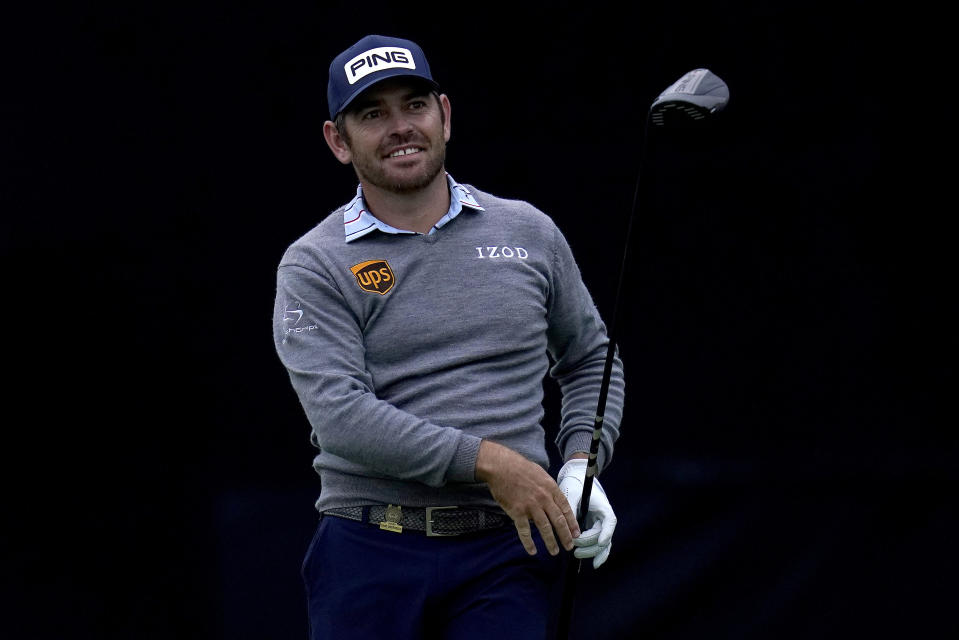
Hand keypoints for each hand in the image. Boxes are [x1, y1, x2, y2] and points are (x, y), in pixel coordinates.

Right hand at [475, 440, 580, 555]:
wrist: (501, 466)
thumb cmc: (520, 468)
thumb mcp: (541, 474)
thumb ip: (548, 489)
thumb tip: (555, 500)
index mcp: (551, 488)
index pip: (565, 508)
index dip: (572, 523)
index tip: (576, 533)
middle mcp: (543, 498)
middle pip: (558, 521)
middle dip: (565, 536)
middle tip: (569, 546)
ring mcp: (531, 506)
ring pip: (544, 528)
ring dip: (550, 542)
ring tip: (554, 551)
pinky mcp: (517, 512)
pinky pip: (525, 531)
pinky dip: (528, 543)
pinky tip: (532, 551)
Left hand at [557, 458, 615, 567]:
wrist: (577, 479)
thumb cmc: (575, 485)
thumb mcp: (572, 495)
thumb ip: (570, 511)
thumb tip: (567, 528)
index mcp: (603, 508)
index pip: (609, 522)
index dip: (605, 533)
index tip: (600, 542)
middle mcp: (604, 518)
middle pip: (604, 536)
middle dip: (591, 546)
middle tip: (575, 550)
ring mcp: (600, 525)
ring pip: (602, 544)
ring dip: (592, 552)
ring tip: (577, 556)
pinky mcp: (593, 529)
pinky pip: (597, 544)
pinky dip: (594, 553)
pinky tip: (591, 563)